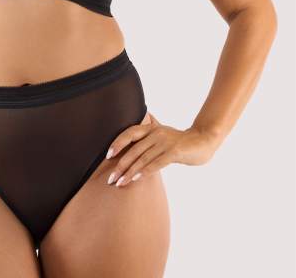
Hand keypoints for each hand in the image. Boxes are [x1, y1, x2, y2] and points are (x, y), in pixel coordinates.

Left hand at [105, 112, 219, 186]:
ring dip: (129, 172)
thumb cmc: (180, 143)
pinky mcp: (174, 151)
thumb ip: (149, 140)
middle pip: (133, 149)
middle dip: (120, 165)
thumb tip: (132, 152)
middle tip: (110, 179)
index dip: (117, 143)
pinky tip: (136, 178)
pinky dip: (145, 171)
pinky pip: (156, 162)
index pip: (129, 133)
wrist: (203, 141)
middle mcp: (156, 133)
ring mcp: (165, 142)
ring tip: (120, 183)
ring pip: (142, 158)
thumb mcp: (162, 137)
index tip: (108, 155)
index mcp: (151, 128)